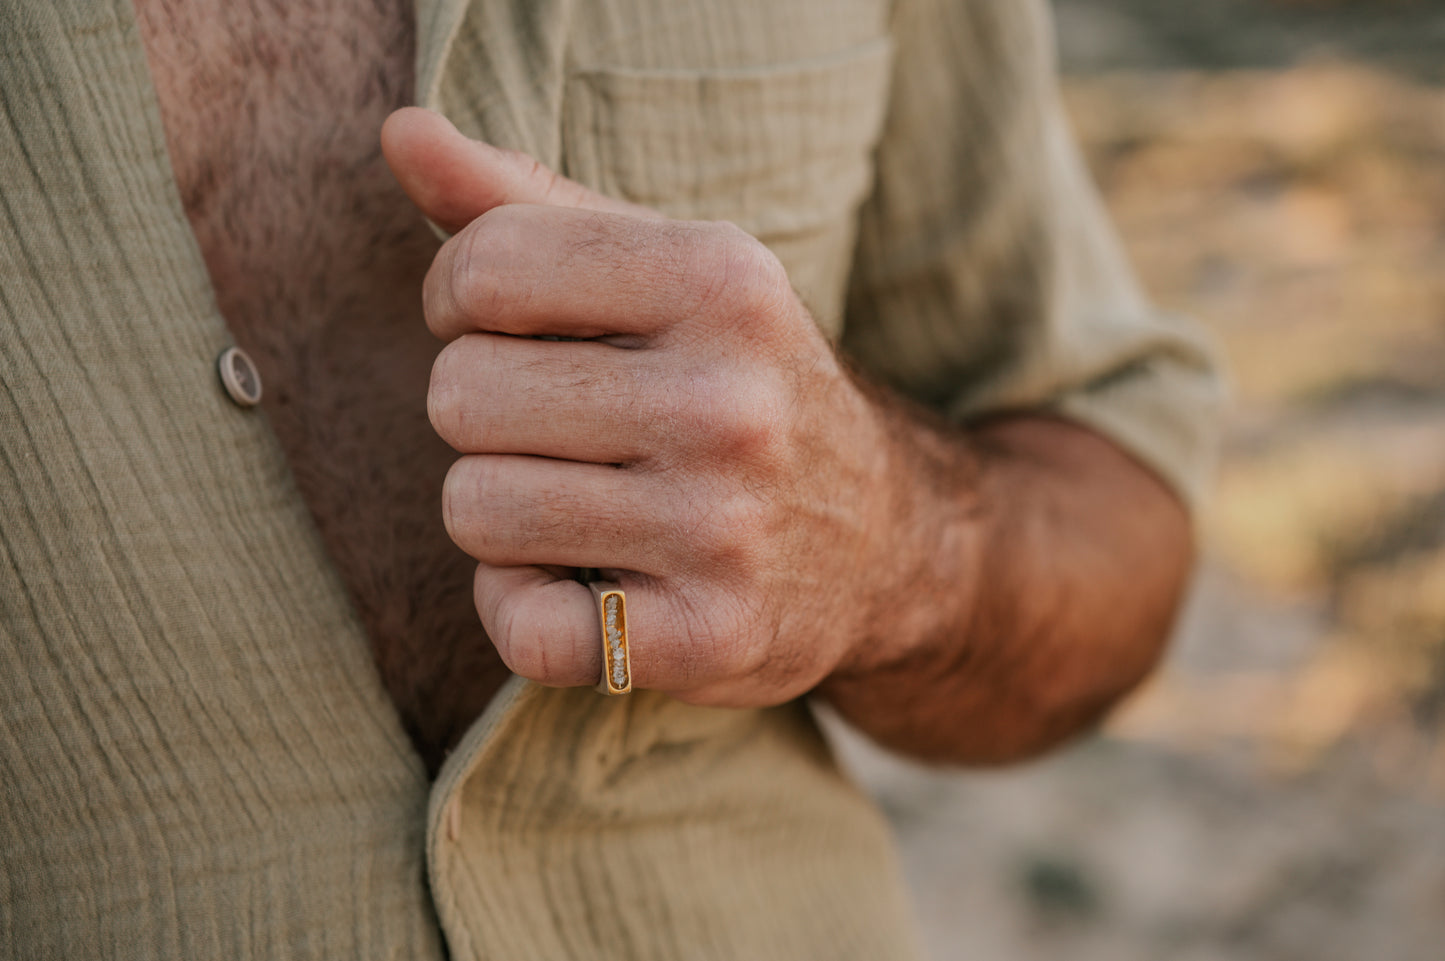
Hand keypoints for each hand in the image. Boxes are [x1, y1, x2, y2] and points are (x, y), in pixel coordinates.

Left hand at [381, 108, 903, 706]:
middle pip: (462, 395)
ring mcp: (726, 527)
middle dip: (486, 415)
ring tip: (584, 505)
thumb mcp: (663, 270)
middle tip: (566, 432)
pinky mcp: (712, 636)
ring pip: (476, 509)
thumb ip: (526, 201)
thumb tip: (400, 130)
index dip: (462, 301)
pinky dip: (529, 611)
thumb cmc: (736, 384)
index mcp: (722, 281)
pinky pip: (524, 629)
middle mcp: (732, 401)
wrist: (885, 540)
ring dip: (503, 514)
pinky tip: (591, 586)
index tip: (512, 330)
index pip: (484, 268)